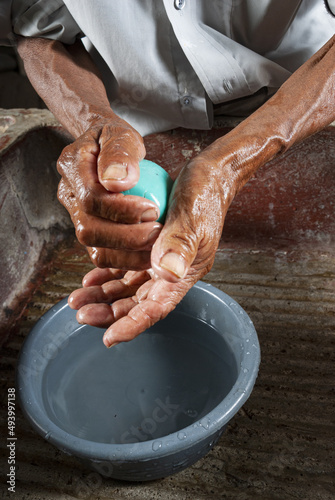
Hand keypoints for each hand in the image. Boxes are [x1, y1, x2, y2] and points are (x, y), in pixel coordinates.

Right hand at [57, 116, 162, 269]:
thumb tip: (118, 181)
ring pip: (94, 249)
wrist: (106, 147)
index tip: (153, 209)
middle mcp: (69, 195)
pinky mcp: (90, 231)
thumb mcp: (121, 134)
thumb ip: (120, 153)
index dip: (122, 210)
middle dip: (126, 237)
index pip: (91, 198)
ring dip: (128, 253)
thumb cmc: (116, 140)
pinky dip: (127, 259)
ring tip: (157, 244)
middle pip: (88, 230)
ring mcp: (76, 216)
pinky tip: (150, 253)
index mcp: (71, 167)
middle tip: (158, 231)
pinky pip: (104, 255)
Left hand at [68, 152, 232, 345]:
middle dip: (109, 312)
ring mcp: (159, 261)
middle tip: (81, 313)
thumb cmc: (205, 196)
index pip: (157, 307)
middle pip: (137, 303)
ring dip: (104, 295)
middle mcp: (170, 273)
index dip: (133, 324)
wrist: (209, 177)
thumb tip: (167, 273)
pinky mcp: (150, 248)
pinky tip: (91, 277)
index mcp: (184, 272)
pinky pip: (125, 269)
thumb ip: (180, 245)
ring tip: (79, 298)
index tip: (109, 337)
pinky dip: (108, 275)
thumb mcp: (193, 218)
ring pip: (127, 288)